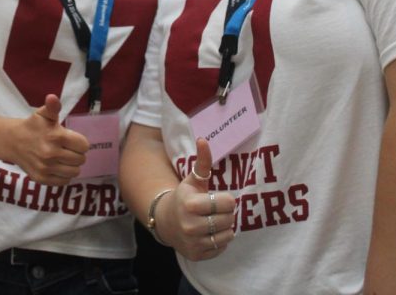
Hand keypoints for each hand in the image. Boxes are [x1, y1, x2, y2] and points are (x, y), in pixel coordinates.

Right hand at [1, 94, 88, 184]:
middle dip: (76, 153)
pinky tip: (56, 166)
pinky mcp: (42, 179)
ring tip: (63, 157)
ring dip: (71, 165)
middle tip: (67, 149)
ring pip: (75, 172)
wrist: (12, 141)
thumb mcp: (42, 114)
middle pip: (81, 160)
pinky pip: (64, 181)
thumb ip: (52, 107)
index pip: (83, 146)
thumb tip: (52, 97)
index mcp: (55, 136)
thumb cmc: (32, 126)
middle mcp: (51, 154)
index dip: (80, 143)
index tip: (71, 140)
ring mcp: (46, 168)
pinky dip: (63, 175)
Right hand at [162, 138, 237, 260]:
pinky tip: (208, 233)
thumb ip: (202, 162)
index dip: (226, 199)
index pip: (228, 203)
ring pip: (228, 235)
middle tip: (215, 210)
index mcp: (190, 204)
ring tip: (213, 221)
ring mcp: (193, 243)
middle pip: (229, 219)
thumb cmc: (185, 197)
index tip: (217, 198)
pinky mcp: (196, 255)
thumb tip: (203, 139)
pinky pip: (222, 247)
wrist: (166, 222)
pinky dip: (219, 240)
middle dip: (226, 213)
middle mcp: (190, 225)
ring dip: (225, 227)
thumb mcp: (193, 180)